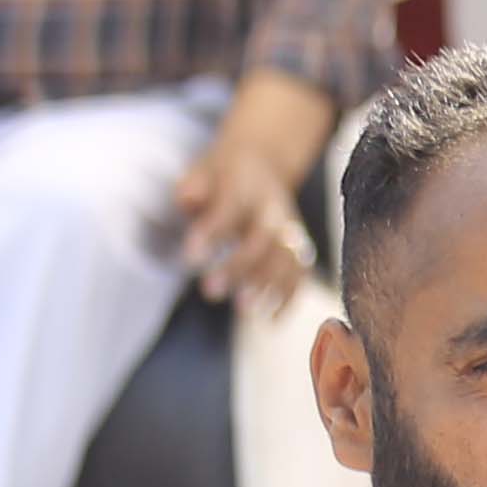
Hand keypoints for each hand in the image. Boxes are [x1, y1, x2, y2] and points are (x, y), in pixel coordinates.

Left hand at [166, 68, 332, 305]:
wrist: (262, 165)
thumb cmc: (221, 175)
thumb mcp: (202, 170)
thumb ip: (193, 186)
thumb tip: (187, 201)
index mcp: (247, 186)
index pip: (230, 211)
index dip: (212, 234)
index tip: (189, 259)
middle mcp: (275, 210)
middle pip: (261, 241)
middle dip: (238, 268)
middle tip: (209, 292)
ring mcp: (291, 231)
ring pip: (285, 260)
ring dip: (266, 287)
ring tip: (243, 311)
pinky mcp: (299, 250)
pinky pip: (299, 276)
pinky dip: (289, 298)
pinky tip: (270, 321)